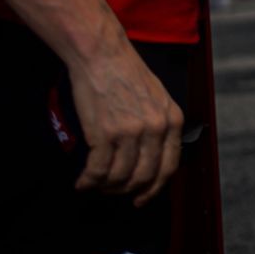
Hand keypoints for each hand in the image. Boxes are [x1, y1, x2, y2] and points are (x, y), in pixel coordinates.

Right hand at [69, 40, 183, 204]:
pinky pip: (98, 171)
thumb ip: (160, 125)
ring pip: (120, 178)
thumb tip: (152, 157)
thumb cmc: (126, 74)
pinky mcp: (105, 134)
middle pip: (145, 177)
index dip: (154, 188)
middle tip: (113, 192)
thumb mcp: (158, 98)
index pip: (169, 166)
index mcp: (172, 120)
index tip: (141, 198)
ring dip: (105, 187)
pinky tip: (82, 182)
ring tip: (95, 184)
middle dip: (127, 191)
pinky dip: (88, 181)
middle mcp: (156, 129)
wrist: (103, 56)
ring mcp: (131, 132)